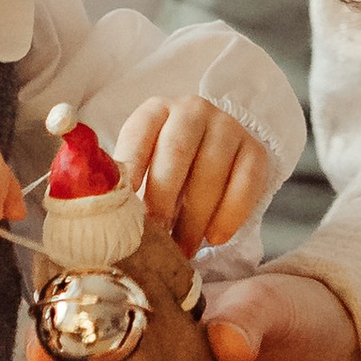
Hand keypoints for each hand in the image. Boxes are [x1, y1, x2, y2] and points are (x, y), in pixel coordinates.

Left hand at [111, 94, 272, 252]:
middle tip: (154, 238)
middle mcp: (192, 111)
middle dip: (163, 200)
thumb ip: (126, 183)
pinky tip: (214, 238)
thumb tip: (105, 218)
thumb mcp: (143, 164)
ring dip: (194, 218)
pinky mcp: (255, 149)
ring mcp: (227, 127)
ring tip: (182, 249)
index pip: (139, 136)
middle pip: (177, 152)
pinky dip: (229, 215)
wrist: (213, 153)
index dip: (129, 172)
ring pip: (211, 172)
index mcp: (155, 111)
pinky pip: (246, 183)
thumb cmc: (167, 166)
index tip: (121, 209)